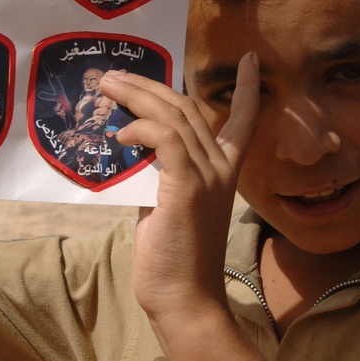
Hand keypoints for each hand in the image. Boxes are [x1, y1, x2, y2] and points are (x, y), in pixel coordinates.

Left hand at [99, 55, 258, 329]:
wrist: (184, 299)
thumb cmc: (172, 260)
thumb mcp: (168, 205)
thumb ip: (161, 175)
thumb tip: (135, 152)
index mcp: (224, 173)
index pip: (244, 121)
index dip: (248, 90)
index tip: (251, 61)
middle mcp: (221, 169)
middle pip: (187, 107)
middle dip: (149, 84)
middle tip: (114, 76)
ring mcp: (208, 177)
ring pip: (173, 115)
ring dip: (136, 96)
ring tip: (107, 90)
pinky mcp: (187, 188)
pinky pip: (164, 138)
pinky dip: (139, 128)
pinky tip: (120, 136)